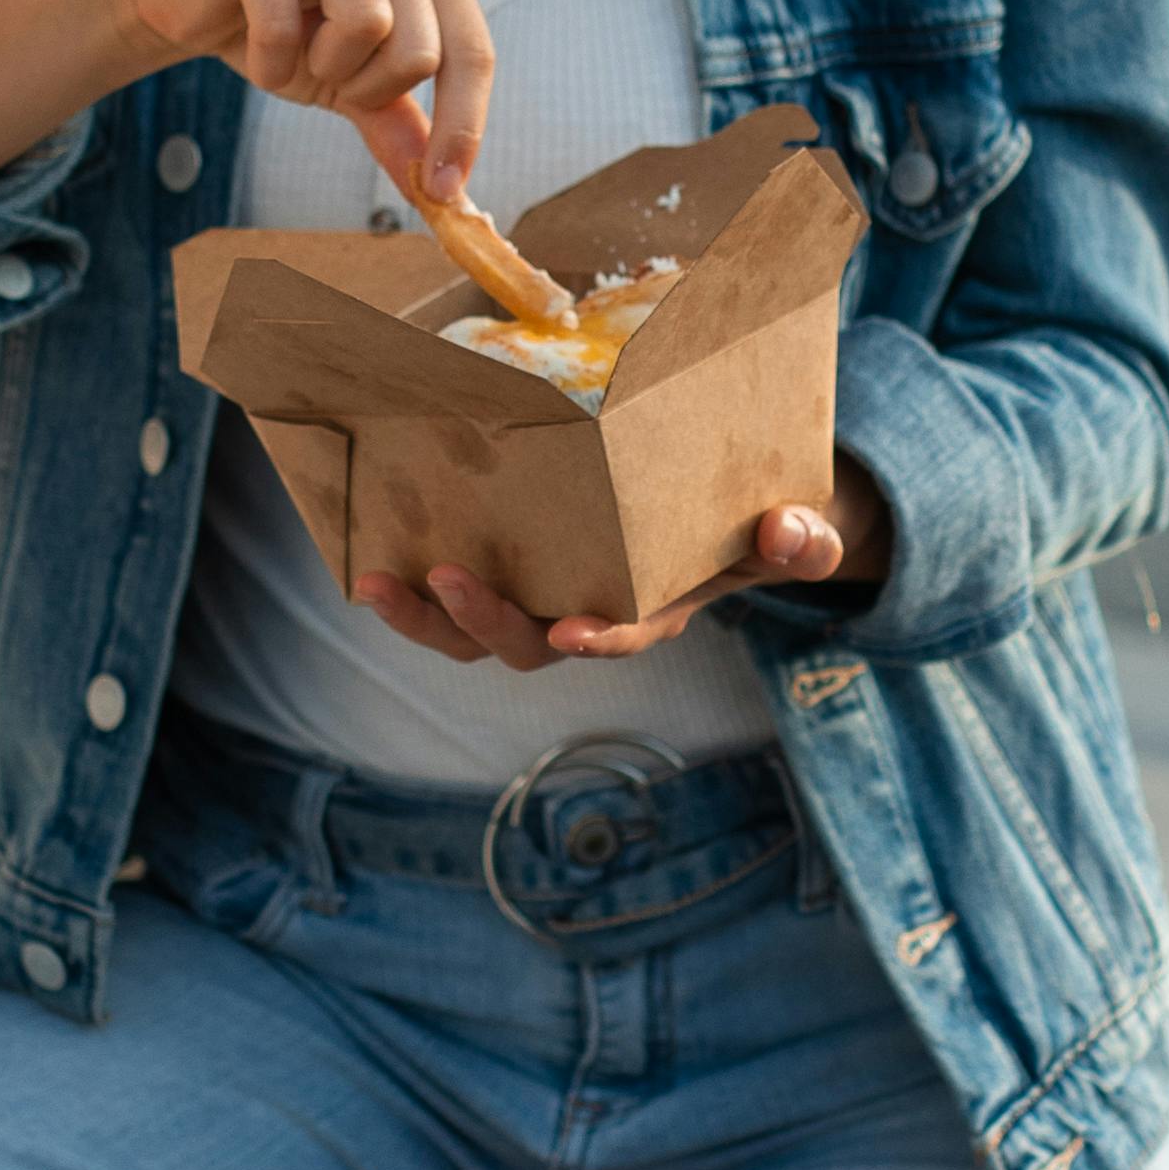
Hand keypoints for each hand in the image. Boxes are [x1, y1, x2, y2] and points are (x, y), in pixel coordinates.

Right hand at [114, 0, 493, 202]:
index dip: (461, 127)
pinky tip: (255, 48)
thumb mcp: (352, 84)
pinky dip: (268, 61)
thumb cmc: (283, 30)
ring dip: (325, 68)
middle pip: (420, 47)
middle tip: (330, 75)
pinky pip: (283, 21)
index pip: (472, 50)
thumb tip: (447, 196)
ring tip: (297, 52)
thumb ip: (400, 124)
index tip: (444, 192)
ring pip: (368, 22)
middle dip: (370, 90)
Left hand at [352, 460, 890, 667]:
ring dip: (422, 618)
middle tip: (445, 578)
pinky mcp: (509, 576)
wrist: (727, 523)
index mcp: (652, 613)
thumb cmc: (755, 530)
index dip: (597, 640)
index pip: (621, 636)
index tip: (573, 631)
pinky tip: (366, 559)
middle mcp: (588, 617)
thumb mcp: (794, 534)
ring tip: (373, 584)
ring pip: (474, 634)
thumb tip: (791, 528)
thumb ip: (802, 541)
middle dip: (482, 621)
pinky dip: (410, 589)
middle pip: (525, 646)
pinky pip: (449, 599)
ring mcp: (542, 602)